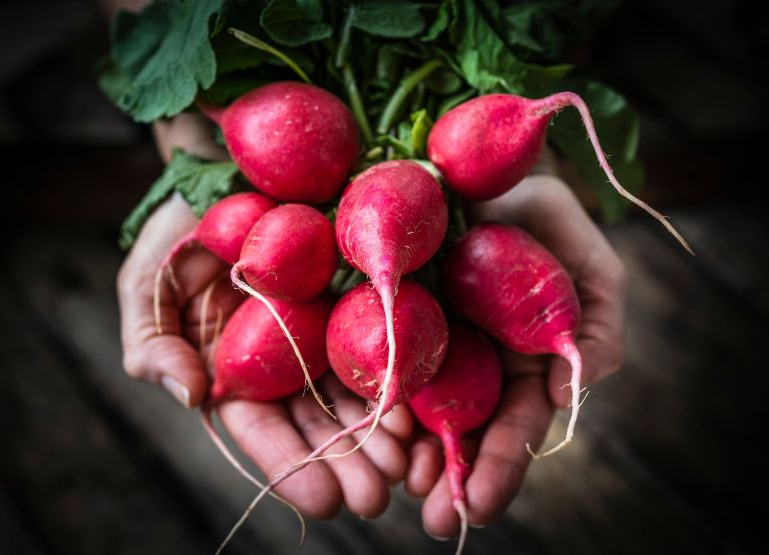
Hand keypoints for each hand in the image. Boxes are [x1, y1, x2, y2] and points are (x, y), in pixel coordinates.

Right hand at [116, 113, 411, 518]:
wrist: (233, 165)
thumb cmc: (181, 227)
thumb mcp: (148, 281)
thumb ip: (152, 342)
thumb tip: (190, 395)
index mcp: (239, 371)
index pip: (264, 431)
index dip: (291, 465)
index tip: (323, 499)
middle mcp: (291, 360)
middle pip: (322, 422)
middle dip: (348, 462)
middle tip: (378, 495)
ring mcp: (332, 329)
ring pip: (361, 392)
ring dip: (384, 433)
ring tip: (408, 465)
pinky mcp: (367, 295)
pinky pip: (389, 338)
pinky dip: (405, 374)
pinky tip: (424, 404)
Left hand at [405, 173, 626, 537]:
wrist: (477, 167)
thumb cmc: (539, 214)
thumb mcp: (587, 262)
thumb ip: (598, 326)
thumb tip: (567, 395)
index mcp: (521, 361)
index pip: (514, 425)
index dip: (500, 466)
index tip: (478, 506)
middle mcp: (471, 362)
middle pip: (462, 430)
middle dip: (451, 477)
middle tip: (434, 521)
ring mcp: (426, 341)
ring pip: (416, 407)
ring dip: (407, 451)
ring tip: (394, 485)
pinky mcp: (385, 316)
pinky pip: (376, 360)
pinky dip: (372, 395)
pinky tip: (364, 425)